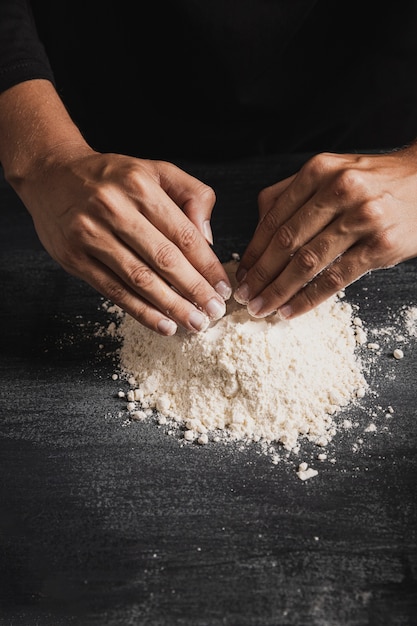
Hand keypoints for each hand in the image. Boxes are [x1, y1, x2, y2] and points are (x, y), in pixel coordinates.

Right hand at [22, 150, 231, 334]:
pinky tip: (163, 324)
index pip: (183, 234)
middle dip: (194, 290)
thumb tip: (208, 239)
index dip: (207, 266)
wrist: (50, 174)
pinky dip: (141, 311)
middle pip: (164, 259)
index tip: (222, 287)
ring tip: (194, 323)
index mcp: (140, 186)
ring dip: (171, 306)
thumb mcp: (155, 170)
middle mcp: (113, 208)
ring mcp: (90, 234)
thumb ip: (192, 195)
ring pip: (139, 279)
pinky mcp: (74, 258)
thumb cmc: (111, 177)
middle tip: (214, 312)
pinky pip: (114, 291)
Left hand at [234, 147, 416, 318]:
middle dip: (260, 274)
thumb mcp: (331, 172)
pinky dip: (308, 298)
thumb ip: (291, 193)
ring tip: (261, 307)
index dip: (253, 250)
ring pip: (308, 262)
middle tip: (245, 296)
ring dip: (279, 290)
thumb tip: (257, 227)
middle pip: (286, 241)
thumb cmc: (371, 182)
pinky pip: (335, 278)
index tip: (241, 273)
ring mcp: (362, 218)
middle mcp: (339, 190)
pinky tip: (291, 310)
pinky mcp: (380, 245)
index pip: (274, 217)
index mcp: (319, 171)